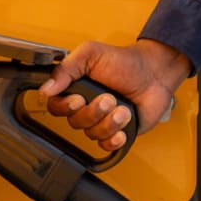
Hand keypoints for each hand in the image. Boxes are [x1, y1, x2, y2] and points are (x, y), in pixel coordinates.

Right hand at [38, 39, 191, 150]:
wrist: (155, 73)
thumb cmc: (126, 62)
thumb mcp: (91, 54)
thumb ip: (67, 68)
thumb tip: (46, 89)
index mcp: (76, 89)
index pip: (57, 107)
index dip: (65, 107)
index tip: (79, 99)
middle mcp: (87, 107)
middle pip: (75, 122)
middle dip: (94, 112)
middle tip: (109, 98)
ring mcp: (102, 121)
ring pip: (93, 134)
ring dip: (109, 122)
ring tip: (123, 109)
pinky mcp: (118, 131)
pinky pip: (107, 145)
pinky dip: (113, 140)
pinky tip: (121, 131)